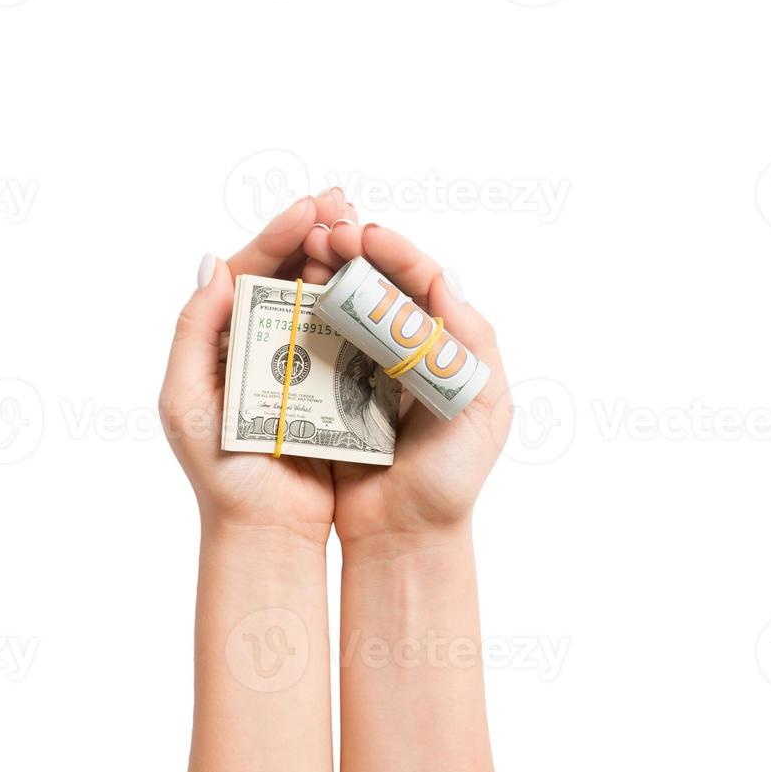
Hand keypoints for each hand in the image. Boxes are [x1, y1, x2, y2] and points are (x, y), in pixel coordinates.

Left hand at [158, 190, 357, 544]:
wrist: (266, 534)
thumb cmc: (220, 475)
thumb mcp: (185, 401)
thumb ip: (192, 332)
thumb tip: (214, 263)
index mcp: (221, 343)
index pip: (248, 273)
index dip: (276, 237)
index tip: (307, 209)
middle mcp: (260, 346)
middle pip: (288, 275)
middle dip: (315, 234)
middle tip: (343, 201)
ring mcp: (301, 365)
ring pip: (322, 298)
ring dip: (343, 260)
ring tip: (363, 228)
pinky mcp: (336, 389)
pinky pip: (350, 338)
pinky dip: (364, 306)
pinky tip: (383, 282)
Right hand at [312, 223, 512, 549]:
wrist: (405, 537)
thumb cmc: (452, 480)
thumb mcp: (484, 409)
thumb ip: (473, 344)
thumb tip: (446, 280)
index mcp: (444, 347)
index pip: (421, 282)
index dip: (394, 252)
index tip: (364, 235)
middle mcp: (403, 351)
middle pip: (376, 284)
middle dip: (351, 251)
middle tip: (325, 235)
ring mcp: (363, 370)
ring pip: (342, 306)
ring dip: (322, 274)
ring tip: (303, 254)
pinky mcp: (328, 394)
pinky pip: (314, 345)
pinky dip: (301, 316)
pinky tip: (286, 298)